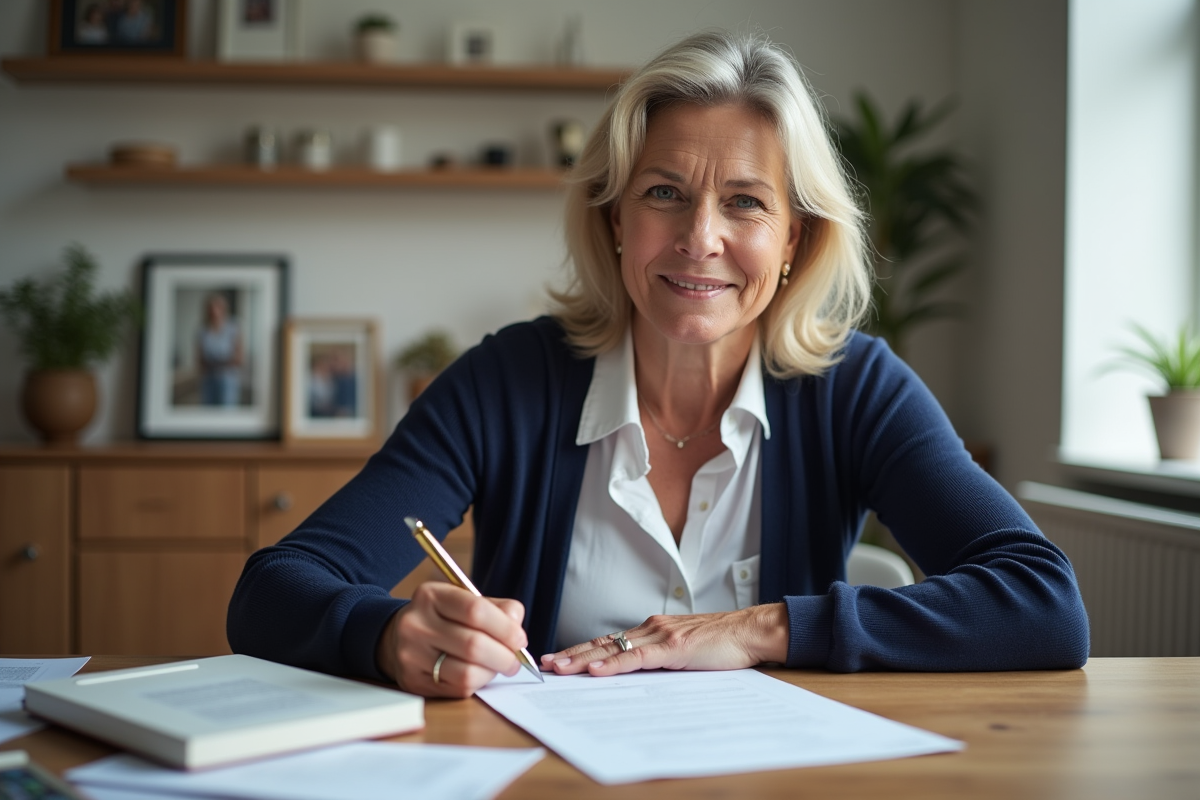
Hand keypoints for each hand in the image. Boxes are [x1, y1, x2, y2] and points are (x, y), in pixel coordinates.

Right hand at [376, 581, 527, 697]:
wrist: (397, 637)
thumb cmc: (442, 618)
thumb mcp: (464, 601)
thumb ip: (496, 609)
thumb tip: (517, 628)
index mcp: (431, 596)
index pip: (476, 611)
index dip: (505, 628)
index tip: (520, 639)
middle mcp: (416, 624)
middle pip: (474, 645)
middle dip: (504, 656)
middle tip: (515, 660)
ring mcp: (411, 655)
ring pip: (467, 673)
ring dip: (492, 673)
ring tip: (498, 667)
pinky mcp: (413, 682)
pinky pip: (458, 689)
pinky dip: (477, 683)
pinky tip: (478, 674)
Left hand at [541, 603, 788, 676]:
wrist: (749, 631)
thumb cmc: (721, 644)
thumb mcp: (683, 652)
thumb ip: (660, 659)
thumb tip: (635, 675)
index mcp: (652, 630)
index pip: (609, 641)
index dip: (582, 650)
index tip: (559, 660)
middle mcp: (651, 628)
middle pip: (603, 642)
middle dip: (572, 654)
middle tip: (545, 664)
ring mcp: (660, 635)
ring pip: (613, 648)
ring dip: (584, 658)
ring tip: (560, 668)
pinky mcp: (673, 647)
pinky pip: (637, 657)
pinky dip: (614, 663)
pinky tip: (595, 670)